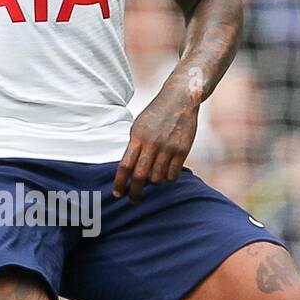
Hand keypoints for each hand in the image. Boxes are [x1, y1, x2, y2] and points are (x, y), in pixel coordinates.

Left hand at [112, 81, 198, 202]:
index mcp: (138, 138)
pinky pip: (173, 174)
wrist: (180, 100)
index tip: (117, 194)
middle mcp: (152, 144)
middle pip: (140, 176)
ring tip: (153, 178)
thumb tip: (128, 170)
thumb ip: (134, 146)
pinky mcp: (183, 150)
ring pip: (157, 178)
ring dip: (153, 182)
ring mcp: (168, 148)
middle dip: (135, 192)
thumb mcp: (139, 127)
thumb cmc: (156, 114)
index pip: (125, 166)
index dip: (120, 183)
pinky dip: (168, 178)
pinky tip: (166, 172)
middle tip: (133, 200)